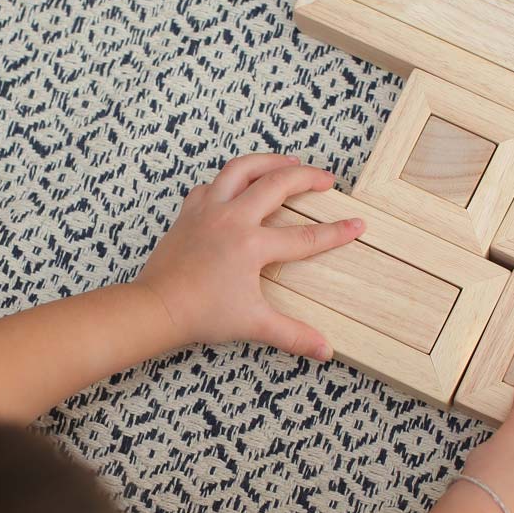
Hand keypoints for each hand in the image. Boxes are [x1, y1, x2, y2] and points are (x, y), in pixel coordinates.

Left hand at [139, 153, 363, 357]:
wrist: (156, 307)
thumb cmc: (201, 314)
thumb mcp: (253, 324)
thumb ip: (293, 335)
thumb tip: (325, 351)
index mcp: (251, 245)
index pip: (304, 237)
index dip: (335, 232)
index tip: (357, 225)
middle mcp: (232, 219)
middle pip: (277, 184)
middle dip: (307, 177)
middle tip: (326, 179)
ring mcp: (208, 211)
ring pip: (242, 169)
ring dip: (268, 161)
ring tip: (288, 162)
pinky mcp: (190, 212)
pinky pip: (213, 184)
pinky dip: (230, 178)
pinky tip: (240, 183)